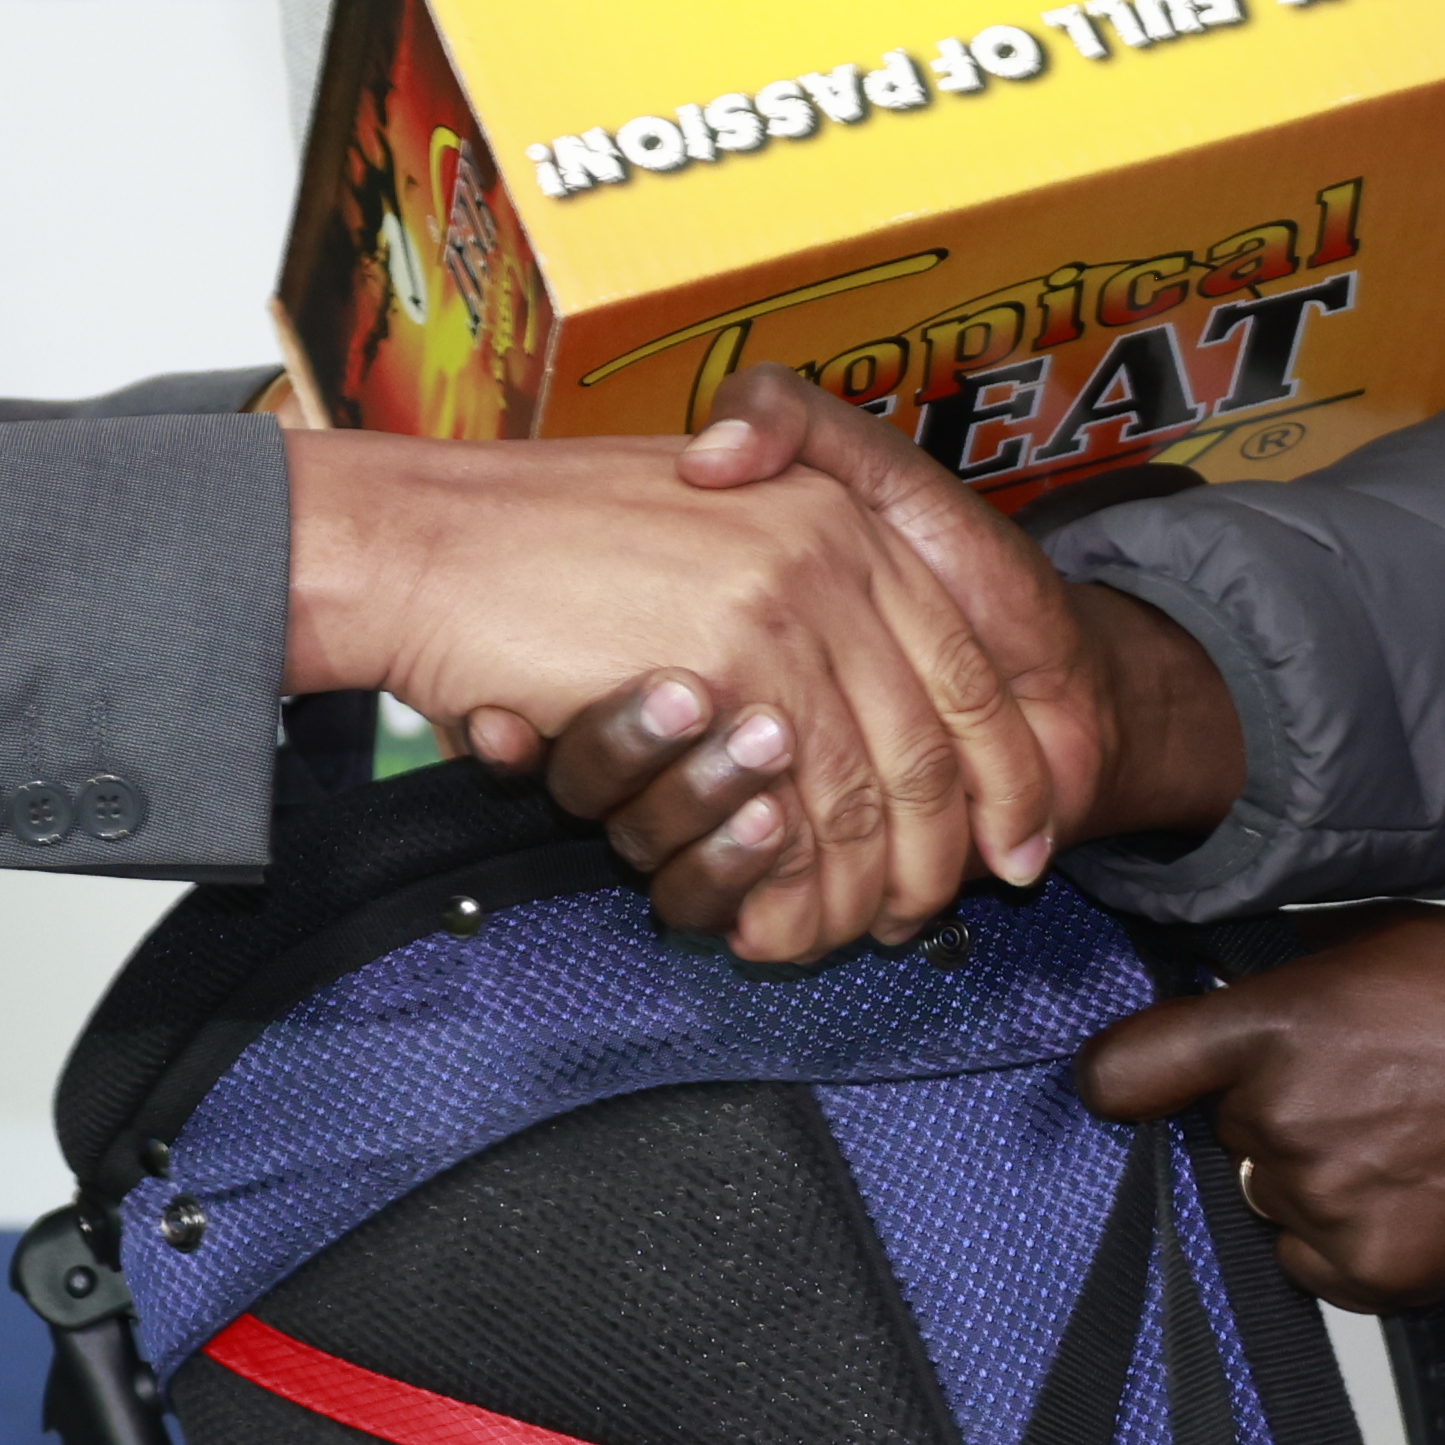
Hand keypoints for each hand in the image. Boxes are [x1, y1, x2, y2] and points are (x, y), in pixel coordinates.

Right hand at [287, 387, 1104, 961]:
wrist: (424, 533)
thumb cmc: (538, 533)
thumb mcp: (698, 511)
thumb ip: (784, 561)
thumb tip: (846, 674)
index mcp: (843, 518)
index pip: (968, 668)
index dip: (1003, 770)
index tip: (1020, 841)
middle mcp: (834, 554)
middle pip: (935, 741)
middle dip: (942, 851)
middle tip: (927, 916)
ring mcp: (784, 609)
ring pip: (870, 791)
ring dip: (867, 886)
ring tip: (855, 933)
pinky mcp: (724, 667)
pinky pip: (796, 809)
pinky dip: (803, 886)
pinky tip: (786, 921)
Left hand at [1075, 909, 1444, 1306]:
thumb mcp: (1378, 935)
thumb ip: (1281, 969)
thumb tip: (1214, 984)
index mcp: (1273, 1029)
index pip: (1125, 1076)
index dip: (1130, 1077)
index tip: (1142, 1082)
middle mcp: (1287, 1124)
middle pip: (1224, 1136)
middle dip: (1273, 1111)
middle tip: (1367, 1082)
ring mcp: (1333, 1206)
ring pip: (1273, 1201)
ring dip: (1317, 1175)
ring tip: (1411, 1132)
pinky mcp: (1382, 1273)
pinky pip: (1316, 1265)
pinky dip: (1350, 1237)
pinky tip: (1419, 1185)